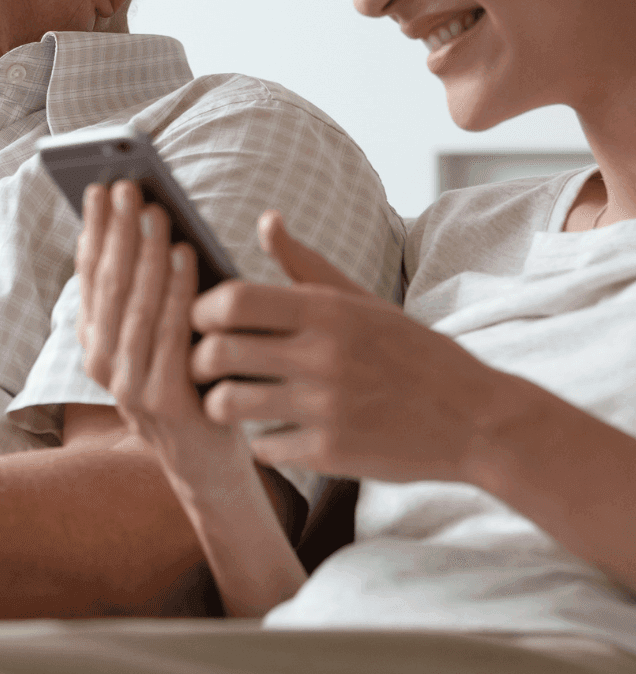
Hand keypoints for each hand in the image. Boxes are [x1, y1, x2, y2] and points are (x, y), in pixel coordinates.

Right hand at [76, 181, 252, 483]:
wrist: (211, 468)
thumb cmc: (193, 386)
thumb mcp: (158, 339)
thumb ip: (149, 296)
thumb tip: (150, 225)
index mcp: (95, 344)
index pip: (89, 276)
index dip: (95, 230)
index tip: (101, 187)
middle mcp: (102, 363)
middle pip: (108, 284)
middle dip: (117, 230)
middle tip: (127, 185)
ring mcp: (129, 386)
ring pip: (134, 304)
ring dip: (145, 252)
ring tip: (156, 211)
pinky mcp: (164, 402)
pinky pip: (169, 333)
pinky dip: (177, 289)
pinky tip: (187, 255)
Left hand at [190, 210, 509, 481]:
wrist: (477, 420)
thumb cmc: (410, 353)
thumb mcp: (362, 301)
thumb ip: (305, 264)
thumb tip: (266, 219)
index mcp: (327, 311)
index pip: (231, 300)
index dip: (201, 310)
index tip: (203, 320)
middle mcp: (322, 356)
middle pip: (216, 352)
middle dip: (197, 360)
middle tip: (204, 365)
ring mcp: (325, 408)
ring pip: (226, 405)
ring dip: (218, 404)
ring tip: (227, 400)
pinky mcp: (331, 454)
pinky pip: (261, 448)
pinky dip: (259, 444)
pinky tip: (273, 434)